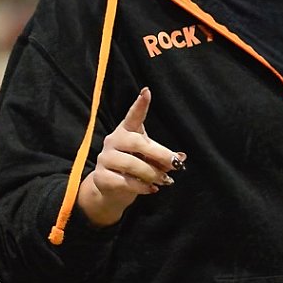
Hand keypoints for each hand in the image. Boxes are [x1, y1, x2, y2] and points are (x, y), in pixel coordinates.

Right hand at [76, 87, 185, 227]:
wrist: (111, 191)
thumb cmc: (134, 169)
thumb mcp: (150, 160)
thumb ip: (164, 158)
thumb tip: (180, 158)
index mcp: (126, 131)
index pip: (132, 116)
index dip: (140, 105)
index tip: (147, 92)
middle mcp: (113, 141)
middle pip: (136, 142)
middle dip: (159, 154)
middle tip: (175, 164)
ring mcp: (105, 158)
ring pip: (131, 164)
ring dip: (152, 173)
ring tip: (164, 180)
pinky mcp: (101, 176)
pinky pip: (125, 181)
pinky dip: (142, 187)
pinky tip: (151, 189)